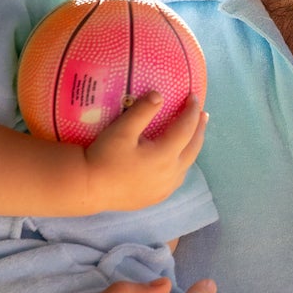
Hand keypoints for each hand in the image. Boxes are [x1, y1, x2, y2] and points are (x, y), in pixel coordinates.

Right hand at [80, 96, 206, 212]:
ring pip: (187, 164)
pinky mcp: (156, 197)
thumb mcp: (122, 130)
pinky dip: (183, 164)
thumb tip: (159, 95)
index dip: (191, 111)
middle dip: (199, 129)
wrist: (89, 187)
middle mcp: (171, 172)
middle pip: (193, 148)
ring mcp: (165, 187)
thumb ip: (142, 111)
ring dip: (193, 147)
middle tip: (203, 114)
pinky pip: (177, 178)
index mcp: (165, 154)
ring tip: (194, 135)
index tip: (193, 97)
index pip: (186, 128)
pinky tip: (178, 161)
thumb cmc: (104, 157)